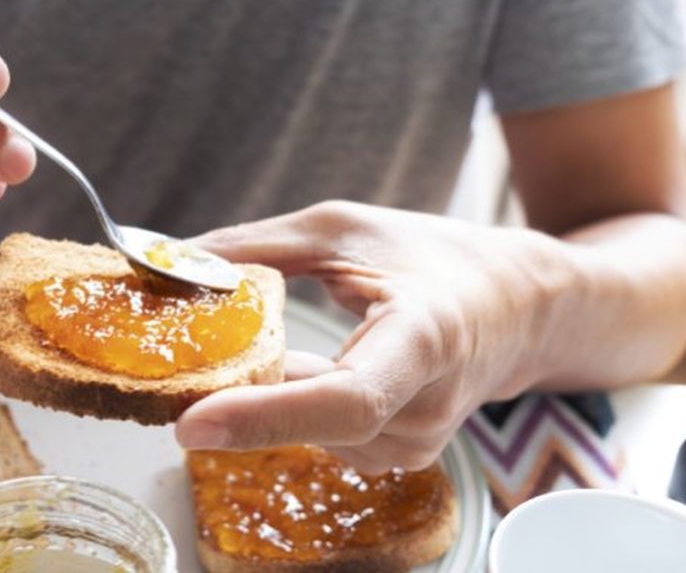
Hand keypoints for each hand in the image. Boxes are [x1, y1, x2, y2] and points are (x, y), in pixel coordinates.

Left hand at [176, 200, 571, 473]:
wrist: (514, 307)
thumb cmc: (432, 257)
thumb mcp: (345, 229)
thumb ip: (258, 246)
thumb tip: (174, 261)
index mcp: (424, 338)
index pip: (347, 399)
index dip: (265, 414)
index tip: (192, 422)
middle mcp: (426, 407)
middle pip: (313, 424)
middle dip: (236, 399)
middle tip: (171, 369)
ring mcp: (415, 443)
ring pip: (305, 430)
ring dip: (261, 395)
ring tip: (251, 347)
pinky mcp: (397, 456)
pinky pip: (317, 434)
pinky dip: (284, 403)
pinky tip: (286, 368)